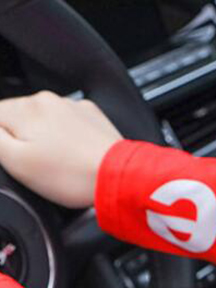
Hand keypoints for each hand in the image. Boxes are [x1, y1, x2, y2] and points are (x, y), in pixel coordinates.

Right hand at [0, 91, 121, 208]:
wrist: (121, 178)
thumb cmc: (72, 176)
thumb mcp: (17, 162)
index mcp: (25, 108)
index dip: (2, 143)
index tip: (16, 159)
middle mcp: (49, 100)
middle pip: (20, 119)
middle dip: (24, 141)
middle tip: (41, 167)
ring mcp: (74, 107)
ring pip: (46, 122)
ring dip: (47, 140)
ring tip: (62, 165)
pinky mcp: (94, 119)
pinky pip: (71, 126)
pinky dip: (70, 140)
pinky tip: (77, 158)